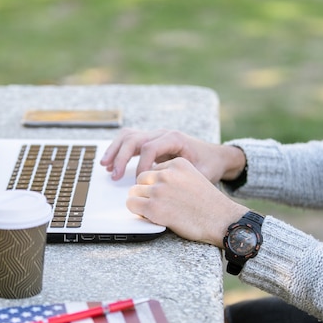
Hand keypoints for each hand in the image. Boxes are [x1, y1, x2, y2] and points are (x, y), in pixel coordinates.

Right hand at [101, 128, 245, 181]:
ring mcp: (155, 136)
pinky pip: (130, 140)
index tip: (138, 182)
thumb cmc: (210, 164)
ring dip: (115, 150)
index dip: (141, 165)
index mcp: (175, 138)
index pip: (150, 147)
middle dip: (122, 157)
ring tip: (105, 166)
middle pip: (135, 139)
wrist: (216, 156)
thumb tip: (169, 188)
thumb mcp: (203, 173)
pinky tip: (111, 164)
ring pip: (129, 136)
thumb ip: (187, 179)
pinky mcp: (151, 141)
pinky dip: (118, 150)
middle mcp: (163, 134)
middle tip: (115, 175)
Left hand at [127, 157, 248, 246]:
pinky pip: (131, 205)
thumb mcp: (193, 177)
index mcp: (177, 163)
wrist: (222, 220)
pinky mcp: (154, 207)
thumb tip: (153, 184)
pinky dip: (137, 212)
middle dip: (146, 191)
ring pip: (133, 192)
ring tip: (155, 211)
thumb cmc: (209, 204)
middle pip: (141, 179)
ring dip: (141, 202)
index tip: (165, 194)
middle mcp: (167, 174)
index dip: (156, 184)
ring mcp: (159, 190)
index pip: (153, 169)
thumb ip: (174, 176)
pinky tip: (151, 216)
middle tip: (157, 203)